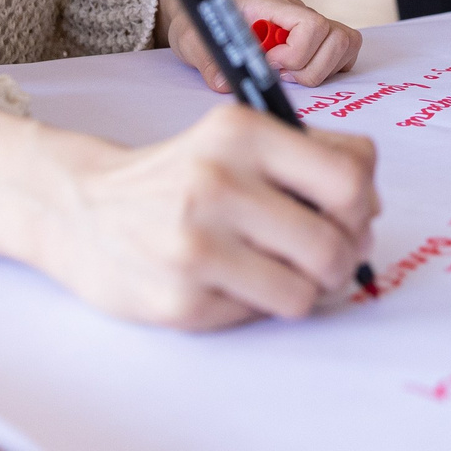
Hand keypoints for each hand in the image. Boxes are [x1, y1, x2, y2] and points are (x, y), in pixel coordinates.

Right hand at [29, 105, 377, 327]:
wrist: (79, 208)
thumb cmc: (177, 174)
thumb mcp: (236, 139)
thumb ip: (311, 156)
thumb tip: (371, 206)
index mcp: (241, 133)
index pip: (349, 179)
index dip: (363, 207)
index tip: (349, 216)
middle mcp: (217, 184)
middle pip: (333, 245)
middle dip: (342, 259)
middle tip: (325, 258)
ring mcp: (195, 247)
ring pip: (304, 293)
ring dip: (303, 289)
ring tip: (279, 272)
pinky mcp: (180, 301)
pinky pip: (257, 317)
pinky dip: (256, 305)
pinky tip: (228, 282)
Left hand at [161, 0, 360, 89]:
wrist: (202, 20)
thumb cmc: (201, 24)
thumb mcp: (192, 40)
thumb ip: (207, 60)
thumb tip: (224, 82)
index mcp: (269, 5)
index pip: (309, 22)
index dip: (296, 53)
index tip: (270, 65)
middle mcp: (295, 13)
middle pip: (334, 36)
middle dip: (309, 67)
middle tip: (279, 74)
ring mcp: (309, 26)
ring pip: (344, 43)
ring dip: (320, 69)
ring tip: (289, 76)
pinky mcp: (315, 41)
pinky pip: (343, 53)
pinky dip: (329, 69)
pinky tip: (299, 74)